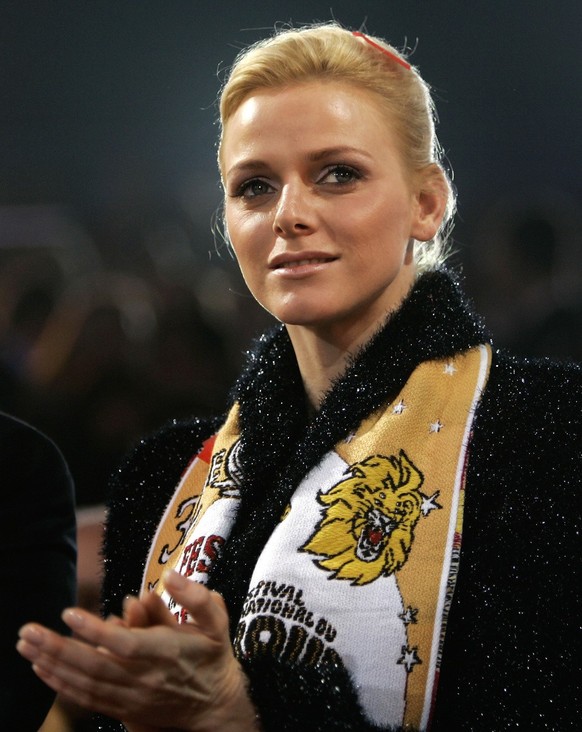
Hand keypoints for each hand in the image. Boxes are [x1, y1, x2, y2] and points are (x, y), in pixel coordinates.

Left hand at [17, 570, 258, 730]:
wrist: (216, 706)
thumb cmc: (212, 655)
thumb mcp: (215, 620)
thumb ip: (195, 597)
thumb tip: (170, 576)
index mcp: (167, 653)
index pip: (124, 644)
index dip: (94, 631)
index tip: (68, 613)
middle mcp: (145, 678)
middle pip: (95, 666)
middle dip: (58, 649)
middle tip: (29, 631)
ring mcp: (132, 698)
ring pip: (86, 684)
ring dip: (53, 666)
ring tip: (27, 647)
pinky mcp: (124, 710)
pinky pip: (88, 699)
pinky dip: (62, 686)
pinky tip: (42, 671)